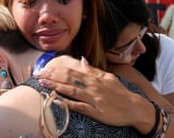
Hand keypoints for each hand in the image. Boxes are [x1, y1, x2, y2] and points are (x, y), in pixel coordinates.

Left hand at [34, 57, 153, 132]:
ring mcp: (93, 99)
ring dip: (56, 86)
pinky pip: (79, 107)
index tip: (45, 68)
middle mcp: (92, 87)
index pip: (72, 71)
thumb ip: (93, 70)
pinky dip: (67, 103)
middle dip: (52, 76)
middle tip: (38, 75)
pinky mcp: (96, 112)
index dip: (57, 69)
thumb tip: (82, 60)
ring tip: (43, 83)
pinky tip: (57, 100)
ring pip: (71, 91)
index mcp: (94, 79)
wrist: (135, 108)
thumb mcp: (108, 78)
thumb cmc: (121, 93)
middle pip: (68, 79)